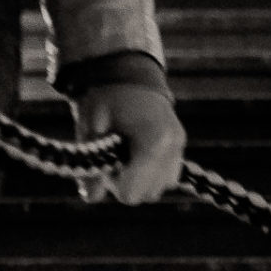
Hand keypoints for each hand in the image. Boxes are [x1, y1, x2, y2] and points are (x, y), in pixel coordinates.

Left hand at [72, 84, 186, 203]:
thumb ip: (92, 164)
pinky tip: (136, 154)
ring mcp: (180, 148)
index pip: (134, 190)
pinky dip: (150, 173)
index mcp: (154, 140)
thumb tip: (91, 197)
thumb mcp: (90, 129)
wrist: (128, 73)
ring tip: (123, 155)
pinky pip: (166, 178)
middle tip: (110, 158)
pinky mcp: (180, 149)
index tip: (103, 165)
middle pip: (147, 193)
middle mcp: (174, 147)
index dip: (113, 184)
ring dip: (138, 180)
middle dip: (125, 183)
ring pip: (158, 188)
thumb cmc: (106, 98)